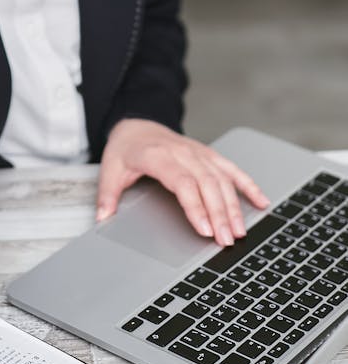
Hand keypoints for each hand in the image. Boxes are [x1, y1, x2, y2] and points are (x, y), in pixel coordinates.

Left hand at [96, 119, 269, 246]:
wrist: (138, 122)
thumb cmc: (126, 148)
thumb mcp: (110, 168)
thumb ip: (107, 194)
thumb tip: (103, 219)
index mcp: (158, 155)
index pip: (182, 182)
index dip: (195, 206)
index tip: (204, 230)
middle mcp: (182, 152)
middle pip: (206, 184)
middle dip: (219, 214)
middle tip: (227, 241)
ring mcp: (198, 152)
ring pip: (222, 179)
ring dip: (233, 206)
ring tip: (239, 232)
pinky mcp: (209, 155)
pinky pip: (232, 169)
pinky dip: (248, 185)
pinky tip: (261, 202)